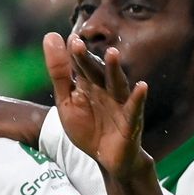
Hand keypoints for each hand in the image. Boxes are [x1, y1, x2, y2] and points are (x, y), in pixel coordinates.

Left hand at [45, 33, 150, 180]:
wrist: (106, 158)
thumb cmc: (87, 127)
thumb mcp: (67, 101)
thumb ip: (59, 72)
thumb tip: (51, 36)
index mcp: (89, 84)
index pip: (80, 66)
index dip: (73, 55)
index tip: (68, 40)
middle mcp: (106, 90)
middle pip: (96, 73)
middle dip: (87, 60)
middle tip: (78, 45)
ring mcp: (120, 105)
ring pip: (117, 85)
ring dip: (114, 70)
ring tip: (112, 53)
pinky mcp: (131, 122)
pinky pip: (135, 109)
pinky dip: (138, 98)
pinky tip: (142, 86)